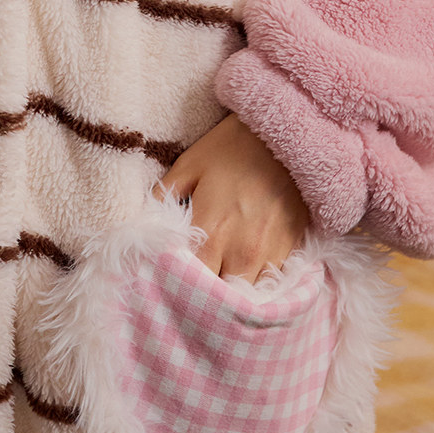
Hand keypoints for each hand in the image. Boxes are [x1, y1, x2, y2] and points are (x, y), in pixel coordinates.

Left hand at [154, 114, 310, 282]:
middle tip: (193, 293)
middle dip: (205, 297)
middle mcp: (241, 251)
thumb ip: (162, 198)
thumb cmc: (232, 148)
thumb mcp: (189, 166)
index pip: (189, 283)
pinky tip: (245, 277)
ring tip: (219, 288)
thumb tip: (140, 223)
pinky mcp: (293, 250)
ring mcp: (270, 253)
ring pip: (247, 296)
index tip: (170, 286)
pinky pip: (271, 283)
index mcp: (209, 232)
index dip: (179, 288)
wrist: (291, 134)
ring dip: (232, 294)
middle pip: (219, 297)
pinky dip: (257, 284)